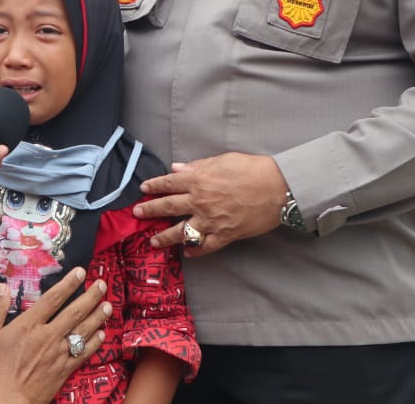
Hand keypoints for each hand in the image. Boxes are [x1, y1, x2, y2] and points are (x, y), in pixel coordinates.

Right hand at [0, 268, 110, 403]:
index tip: (81, 272)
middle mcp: (48, 336)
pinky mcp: (64, 370)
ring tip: (108, 305)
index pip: (53, 299)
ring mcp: (59, 354)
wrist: (7, 402)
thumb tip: (1, 287)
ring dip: (97, 317)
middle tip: (102, 285)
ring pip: (83, 331)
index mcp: (29, 325)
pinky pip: (84, 353)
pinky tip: (102, 335)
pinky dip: (95, 343)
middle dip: (90, 297)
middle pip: (74, 312)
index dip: (68, 284)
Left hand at [134, 153, 283, 255]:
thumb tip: (177, 169)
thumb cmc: (252, 170)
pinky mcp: (225, 235)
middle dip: (150, 210)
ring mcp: (211, 221)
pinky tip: (186, 253)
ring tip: (153, 241)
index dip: (154, 186)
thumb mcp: (222, 161)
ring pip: (180, 231)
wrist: (277, 188)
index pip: (168, 183)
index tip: (143, 189)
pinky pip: (205, 246)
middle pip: (168, 206)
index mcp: (198, 180)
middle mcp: (200, 201)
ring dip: (164, 237)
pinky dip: (194, 251)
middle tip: (137, 213)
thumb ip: (197, 166)